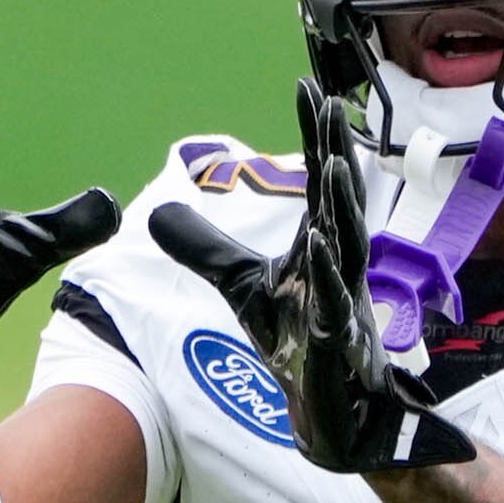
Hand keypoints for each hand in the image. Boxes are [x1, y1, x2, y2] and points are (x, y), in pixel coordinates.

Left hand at [148, 80, 474, 472]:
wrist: (331, 412)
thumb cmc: (299, 341)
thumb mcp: (241, 287)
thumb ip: (205, 249)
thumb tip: (155, 215)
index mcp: (320, 243)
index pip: (317, 180)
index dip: (313, 136)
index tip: (306, 90)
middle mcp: (337, 264)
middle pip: (339, 199)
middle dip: (336, 152)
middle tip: (331, 104)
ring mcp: (343, 300)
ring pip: (348, 243)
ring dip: (342, 204)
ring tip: (335, 162)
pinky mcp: (338, 339)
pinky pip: (336, 301)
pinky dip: (327, 273)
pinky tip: (319, 245)